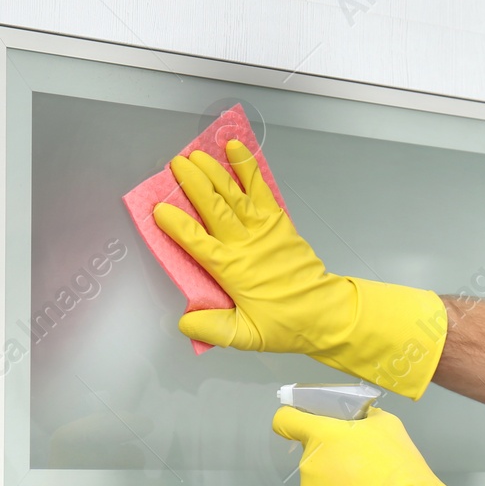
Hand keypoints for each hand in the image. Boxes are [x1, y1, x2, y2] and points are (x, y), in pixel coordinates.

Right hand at [153, 141, 449, 397]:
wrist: (325, 313)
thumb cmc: (284, 324)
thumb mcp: (246, 337)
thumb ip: (214, 329)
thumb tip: (184, 322)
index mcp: (234, 271)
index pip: (198, 243)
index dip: (178, 225)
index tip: (159, 209)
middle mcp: (247, 244)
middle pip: (216, 208)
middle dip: (194, 184)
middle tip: (175, 165)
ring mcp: (265, 229)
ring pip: (235, 194)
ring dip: (216, 171)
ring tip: (196, 153)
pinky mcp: (279, 222)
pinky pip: (262, 190)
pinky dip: (249, 168)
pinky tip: (236, 148)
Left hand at [272, 404, 484, 485]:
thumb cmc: (396, 463)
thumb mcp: (386, 425)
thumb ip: (362, 418)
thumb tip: (357, 418)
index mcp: (321, 435)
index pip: (286, 420)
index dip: (293, 420)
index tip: (305, 426)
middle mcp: (307, 463)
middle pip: (311, 456)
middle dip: (330, 459)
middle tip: (361, 468)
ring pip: (318, 485)